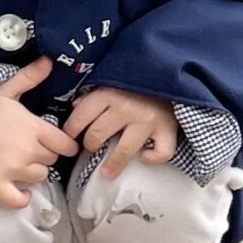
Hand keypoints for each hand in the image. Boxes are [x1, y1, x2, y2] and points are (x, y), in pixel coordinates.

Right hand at [0, 58, 79, 208]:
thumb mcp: (4, 90)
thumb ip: (29, 78)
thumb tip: (49, 62)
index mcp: (33, 128)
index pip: (65, 144)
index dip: (63, 144)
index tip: (55, 143)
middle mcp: (28, 150)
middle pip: (52, 160)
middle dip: (44, 155)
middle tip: (28, 148)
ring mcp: (12, 169)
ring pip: (39, 178)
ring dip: (33, 173)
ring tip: (19, 163)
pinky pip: (17, 200)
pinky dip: (21, 198)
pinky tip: (21, 192)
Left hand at [62, 87, 178, 178]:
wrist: (172, 72)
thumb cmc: (137, 76)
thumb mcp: (112, 78)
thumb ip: (94, 92)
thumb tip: (75, 106)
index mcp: (108, 93)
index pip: (80, 117)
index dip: (71, 129)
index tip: (70, 136)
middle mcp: (126, 108)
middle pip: (97, 135)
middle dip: (90, 144)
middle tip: (92, 146)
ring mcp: (147, 121)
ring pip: (124, 150)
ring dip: (112, 164)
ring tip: (106, 171)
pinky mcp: (167, 129)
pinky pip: (161, 152)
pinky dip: (153, 157)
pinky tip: (145, 156)